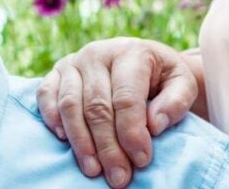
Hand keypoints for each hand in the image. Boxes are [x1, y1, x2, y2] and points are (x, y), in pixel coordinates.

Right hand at [36, 38, 198, 187]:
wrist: (140, 59)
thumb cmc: (161, 77)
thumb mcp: (181, 83)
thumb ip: (176, 102)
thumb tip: (154, 124)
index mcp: (130, 52)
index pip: (126, 97)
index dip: (132, 132)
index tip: (142, 160)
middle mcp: (98, 53)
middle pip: (97, 107)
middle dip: (108, 147)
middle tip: (119, 177)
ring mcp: (74, 61)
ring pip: (70, 105)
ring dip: (80, 142)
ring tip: (93, 170)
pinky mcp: (57, 71)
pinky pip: (46, 94)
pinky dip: (51, 117)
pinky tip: (63, 139)